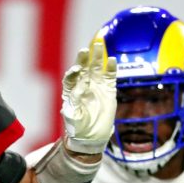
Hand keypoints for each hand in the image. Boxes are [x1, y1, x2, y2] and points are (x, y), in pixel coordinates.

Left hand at [61, 40, 117, 154]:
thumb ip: (75, 102)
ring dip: (97, 56)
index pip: (71, 77)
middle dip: (84, 58)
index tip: (76, 70)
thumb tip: (80, 87)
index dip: (73, 72)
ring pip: (96, 67)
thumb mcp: (73, 117)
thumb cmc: (78, 127)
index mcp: (71, 90)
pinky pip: (110, 76)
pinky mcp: (108, 89)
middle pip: (83, 68)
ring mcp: (96, 86)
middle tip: (85, 50)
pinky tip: (112, 60)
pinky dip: (111, 67)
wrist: (92, 136)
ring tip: (99, 45)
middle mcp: (83, 84)